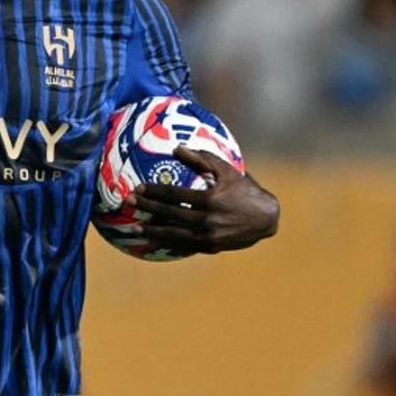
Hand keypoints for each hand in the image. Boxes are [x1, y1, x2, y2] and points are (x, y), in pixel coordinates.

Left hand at [126, 146, 278, 253]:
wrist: (266, 218)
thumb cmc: (244, 189)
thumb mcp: (227, 171)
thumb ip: (202, 159)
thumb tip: (177, 148)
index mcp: (210, 199)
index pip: (174, 195)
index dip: (154, 191)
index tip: (138, 188)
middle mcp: (208, 219)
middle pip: (170, 213)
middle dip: (148, 207)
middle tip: (129, 203)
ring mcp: (209, 236)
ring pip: (174, 234)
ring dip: (153, 230)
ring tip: (135, 227)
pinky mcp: (211, 247)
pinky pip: (184, 246)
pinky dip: (168, 243)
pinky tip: (154, 241)